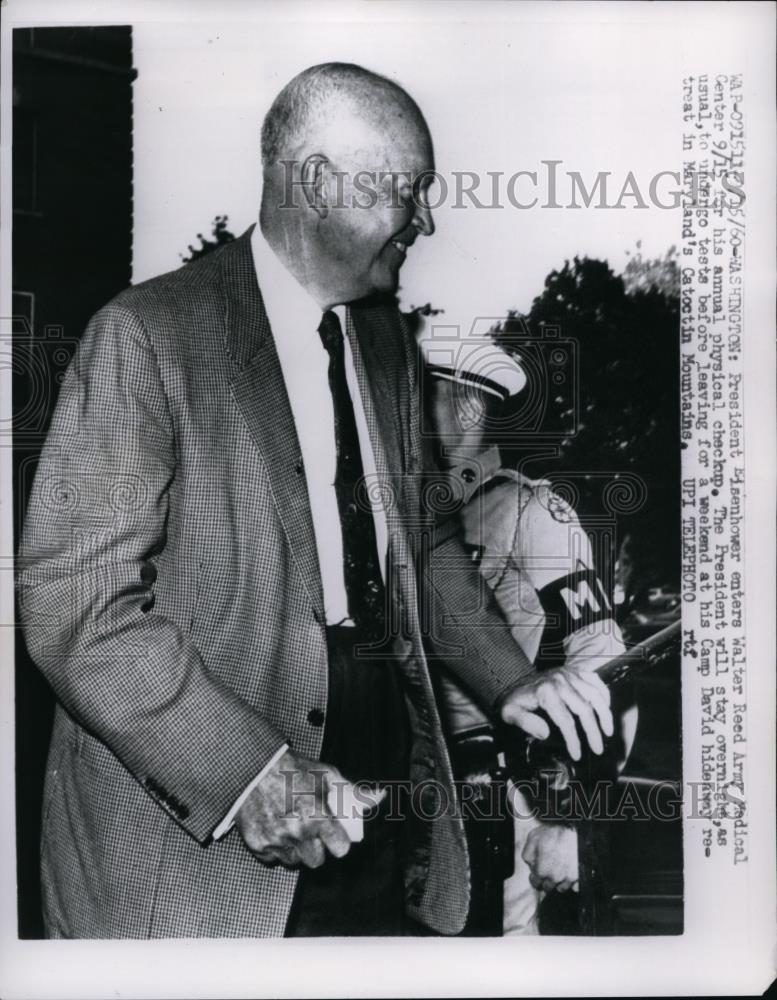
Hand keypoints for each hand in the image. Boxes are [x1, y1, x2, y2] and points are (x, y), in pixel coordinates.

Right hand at [235, 749, 356, 868]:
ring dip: (297, 850)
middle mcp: (297, 833)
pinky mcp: (257, 846)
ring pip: (294, 861)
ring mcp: (276, 842)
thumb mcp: (327, 775)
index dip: (339, 842)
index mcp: (317, 817)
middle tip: (312, 832)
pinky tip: (275, 828)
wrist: (254, 766)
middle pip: (316, 861)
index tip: (335, 836)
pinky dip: (275, 848)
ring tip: (293, 829)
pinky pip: (272, 858)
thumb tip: (379, 796)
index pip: (340, 849)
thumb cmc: (292, 769)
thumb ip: (354, 791)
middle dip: (317, 849)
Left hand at [500, 666, 612, 759]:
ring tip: (608, 732)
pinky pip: (595, 680)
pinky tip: (606, 708)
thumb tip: (545, 733)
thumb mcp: (509, 712)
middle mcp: (560, 681)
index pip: (566, 721)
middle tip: (598, 749)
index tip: (577, 755)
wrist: (514, 681)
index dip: (574, 740)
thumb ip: (525, 722)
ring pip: (594, 694)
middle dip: (593, 732)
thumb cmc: (515, 700)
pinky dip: (603, 693)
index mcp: (545, 692)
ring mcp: (569, 674)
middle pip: (584, 709)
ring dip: (604, 714)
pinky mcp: (574, 670)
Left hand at [522, 823, 578, 892]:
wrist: (576, 832)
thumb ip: (528, 854)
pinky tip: (571, 871)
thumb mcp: (534, 838)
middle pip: (548, 887)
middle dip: (547, 879)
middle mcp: (555, 878)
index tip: (538, 873)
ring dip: (560, 881)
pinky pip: (575, 887)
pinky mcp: (579, 877)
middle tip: (550, 868)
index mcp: (541, 871)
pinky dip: (573, 882)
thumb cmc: (555, 833)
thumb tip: (530, 864)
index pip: (536, 883)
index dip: (536, 877)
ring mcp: (568, 879)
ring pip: (561, 887)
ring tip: (561, 868)